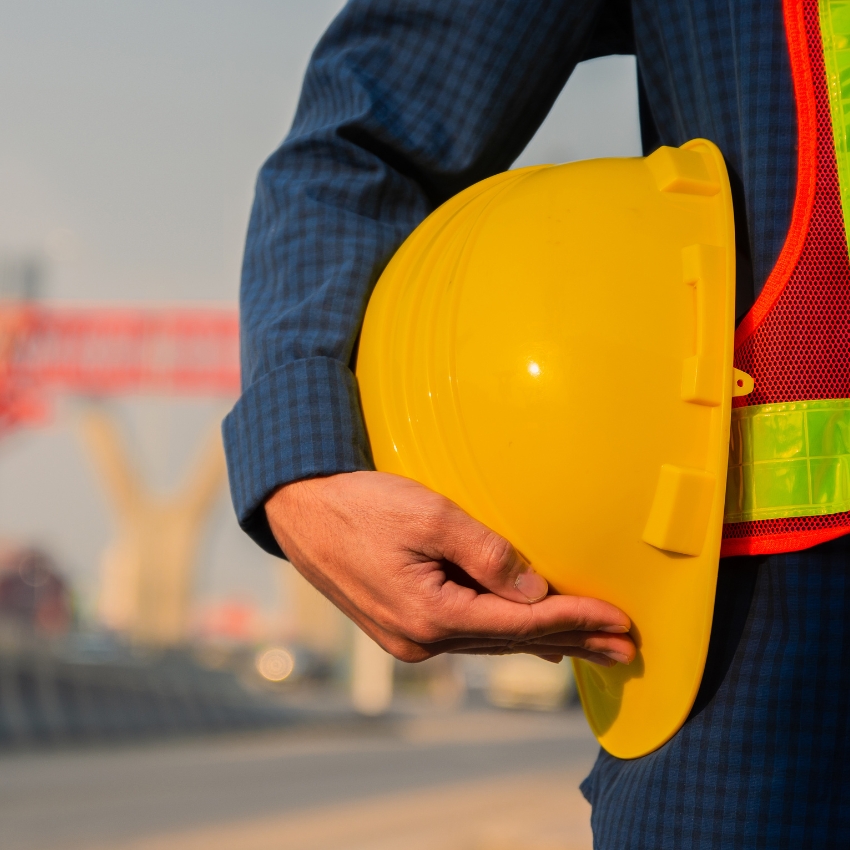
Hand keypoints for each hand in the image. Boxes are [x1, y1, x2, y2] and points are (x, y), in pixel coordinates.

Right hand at [265, 471, 634, 665]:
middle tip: (626, 650)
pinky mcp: (402, 625)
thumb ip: (488, 556)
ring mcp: (409, 638)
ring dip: (546, 642)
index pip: (523, 624)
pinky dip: (507, 635)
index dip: (576, 621)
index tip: (620, 621)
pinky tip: (532, 642)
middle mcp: (421, 639)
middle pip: (513, 643)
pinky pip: (469, 635)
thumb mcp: (429, 516)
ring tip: (593, 649)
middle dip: (574, 642)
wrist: (301, 508)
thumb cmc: (361, 504)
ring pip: (492, 642)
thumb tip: (535, 595)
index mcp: (431, 614)